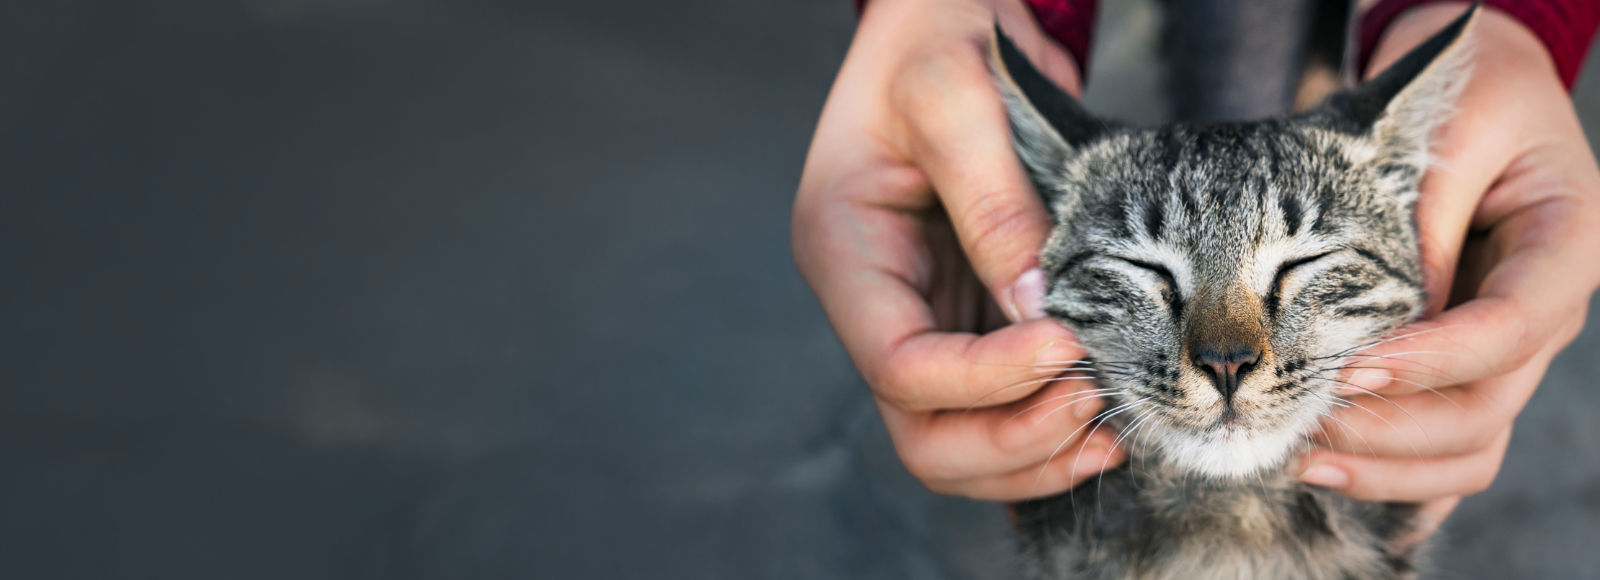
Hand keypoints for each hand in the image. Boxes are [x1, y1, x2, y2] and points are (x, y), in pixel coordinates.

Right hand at [792, 0, 1123, 500]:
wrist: (945, 15)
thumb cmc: (934, 36)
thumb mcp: (956, 96)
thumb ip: (992, 201)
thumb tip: (1037, 308)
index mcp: (844, 250)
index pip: (899, 363)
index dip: (985, 377)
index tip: (1071, 344)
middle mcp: (874, 300)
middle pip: (921, 431)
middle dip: (1009, 439)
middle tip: (1097, 406)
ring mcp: (920, 314)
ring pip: (957, 438)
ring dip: (1032, 451)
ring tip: (1113, 426)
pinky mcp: (967, 315)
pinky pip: (996, 405)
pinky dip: (1046, 425)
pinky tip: (1106, 414)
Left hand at [1297, 3, 1599, 540]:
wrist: (1478, 93)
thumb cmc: (1469, 97)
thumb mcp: (1452, 128)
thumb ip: (1425, 220)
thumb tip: (1385, 322)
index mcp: (1568, 245)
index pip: (1511, 327)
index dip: (1432, 360)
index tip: (1349, 369)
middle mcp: (1548, 312)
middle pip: (1487, 407)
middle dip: (1393, 427)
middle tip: (1301, 423)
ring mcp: (1512, 350)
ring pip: (1471, 445)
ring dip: (1388, 467)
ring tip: (1299, 459)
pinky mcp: (1471, 367)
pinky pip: (1452, 447)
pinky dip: (1401, 477)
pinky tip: (1336, 480)